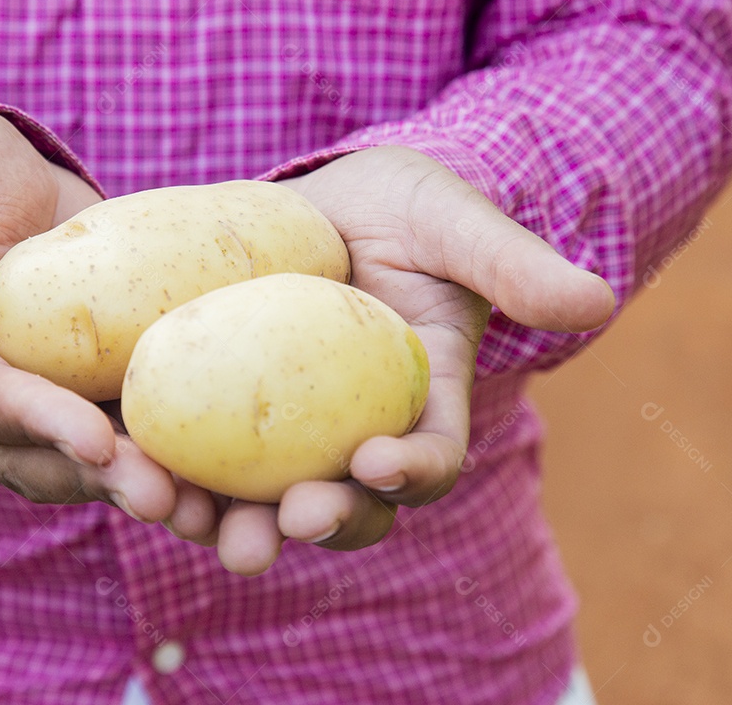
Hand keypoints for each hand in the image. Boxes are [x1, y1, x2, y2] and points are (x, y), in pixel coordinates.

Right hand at [0, 106, 179, 522]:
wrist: (11, 185)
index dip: (33, 420)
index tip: (95, 440)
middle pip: (33, 454)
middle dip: (97, 480)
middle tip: (164, 498)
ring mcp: (36, 400)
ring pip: (82, 465)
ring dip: (140, 489)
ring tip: (204, 510)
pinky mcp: (87, 393)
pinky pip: (123, 439)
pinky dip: (167, 461)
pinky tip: (222, 478)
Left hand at [177, 146, 614, 574]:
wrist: (329, 203)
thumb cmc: (406, 208)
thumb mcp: (455, 222)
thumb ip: (512, 262)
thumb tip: (596, 301)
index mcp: (419, 399)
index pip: (430, 457)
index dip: (411, 473)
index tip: (376, 463)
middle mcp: (355, 429)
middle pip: (344, 503)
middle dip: (316, 524)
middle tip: (278, 528)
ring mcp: (287, 426)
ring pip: (264, 495)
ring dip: (230, 519)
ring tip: (191, 522)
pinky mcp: (224, 407)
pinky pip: (200, 450)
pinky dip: (174, 467)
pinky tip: (135, 466)